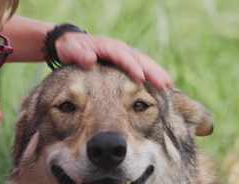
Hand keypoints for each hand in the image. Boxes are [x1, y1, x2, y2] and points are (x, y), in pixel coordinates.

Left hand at [55, 32, 172, 89]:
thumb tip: (90, 59)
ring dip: (156, 72)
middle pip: (139, 58)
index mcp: (107, 46)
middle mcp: (119, 49)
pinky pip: (141, 66)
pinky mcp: (125, 61)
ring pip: (144, 62)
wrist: (70, 43)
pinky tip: (161, 85)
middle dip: (152, 71)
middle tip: (164, 84)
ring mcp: (123, 54)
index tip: (140, 77)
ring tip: (168, 85)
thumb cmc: (70, 49)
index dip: (131, 66)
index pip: (122, 56)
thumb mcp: (70, 50)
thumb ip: (79, 54)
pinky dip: (152, 74)